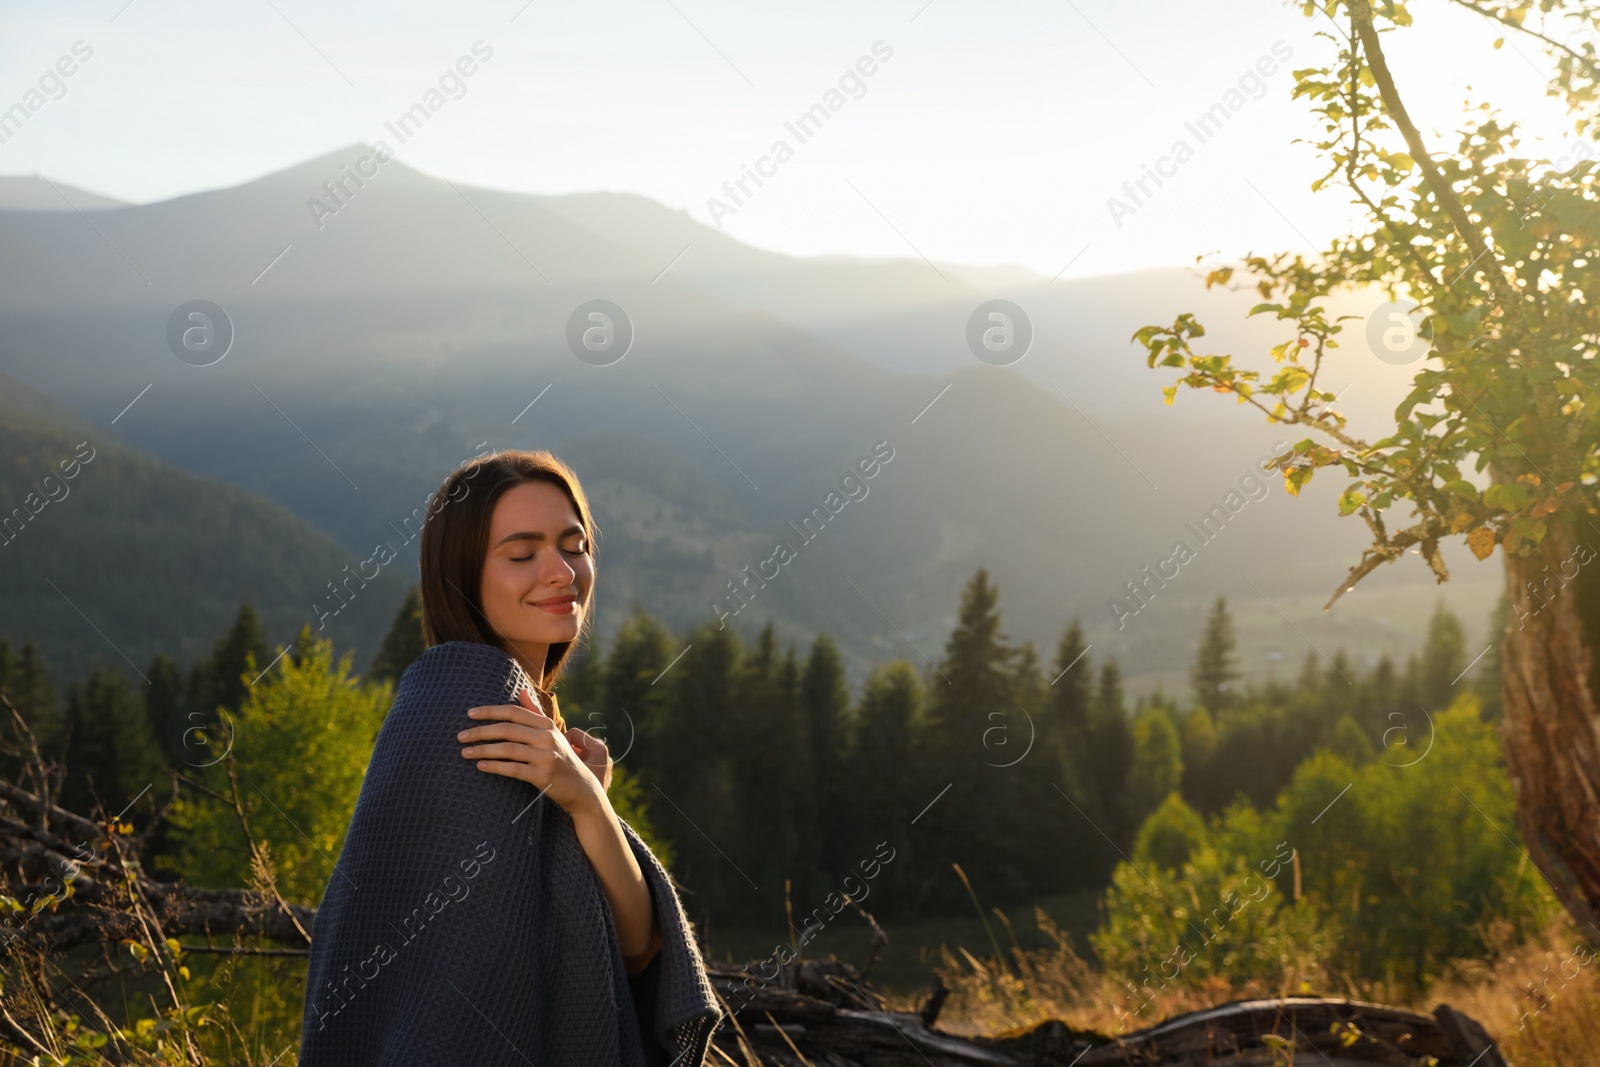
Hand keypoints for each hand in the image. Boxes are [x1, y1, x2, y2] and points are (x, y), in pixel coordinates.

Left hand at [458, 688, 604, 816]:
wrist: (582, 789)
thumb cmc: (563, 759)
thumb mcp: (552, 733)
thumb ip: (535, 712)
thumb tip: (521, 690)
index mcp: (547, 725)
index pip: (514, 712)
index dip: (490, 711)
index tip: (469, 714)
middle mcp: (547, 738)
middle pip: (507, 729)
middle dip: (480, 731)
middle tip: (460, 736)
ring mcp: (546, 757)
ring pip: (507, 749)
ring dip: (482, 749)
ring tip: (464, 752)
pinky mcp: (543, 776)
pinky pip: (513, 769)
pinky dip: (495, 766)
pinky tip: (480, 765)